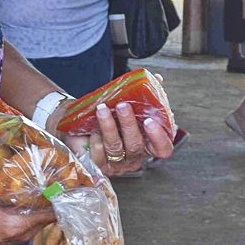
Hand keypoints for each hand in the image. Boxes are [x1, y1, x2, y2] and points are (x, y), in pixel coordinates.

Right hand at [0, 127, 56, 244]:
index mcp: (13, 225)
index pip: (52, 213)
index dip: (64, 194)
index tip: (73, 176)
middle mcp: (19, 233)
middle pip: (50, 212)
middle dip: (57, 191)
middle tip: (62, 167)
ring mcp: (16, 235)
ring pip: (41, 215)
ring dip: (47, 197)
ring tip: (51, 171)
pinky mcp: (10, 232)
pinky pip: (31, 216)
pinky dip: (35, 202)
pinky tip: (32, 184)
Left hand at [55, 101, 174, 177]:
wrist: (82, 124)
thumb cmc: (111, 116)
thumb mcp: (129, 105)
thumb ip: (145, 95)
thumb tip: (157, 78)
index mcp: (147, 144)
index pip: (162, 149)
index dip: (158, 138)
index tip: (149, 120)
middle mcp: (134, 157)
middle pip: (135, 146)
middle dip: (128, 124)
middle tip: (122, 106)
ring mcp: (117, 164)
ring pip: (115, 147)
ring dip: (108, 126)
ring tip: (102, 109)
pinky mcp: (99, 166)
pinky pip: (98, 154)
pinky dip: (95, 138)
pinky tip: (91, 127)